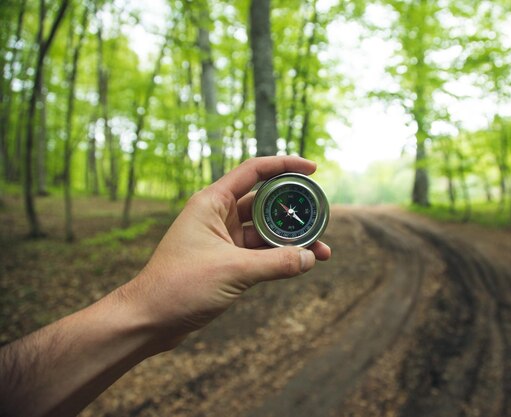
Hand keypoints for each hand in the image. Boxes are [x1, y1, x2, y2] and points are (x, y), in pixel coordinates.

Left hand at [118, 156, 330, 341]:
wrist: (149, 319)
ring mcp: (223, 239)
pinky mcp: (226, 261)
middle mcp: (218, 216)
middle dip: (295, 211)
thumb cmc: (179, 286)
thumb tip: (311, 258)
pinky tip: (301, 264)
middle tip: (321, 218)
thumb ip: (276, 263)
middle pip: (265, 202)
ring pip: (265, 231)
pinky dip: (280, 257)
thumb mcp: (233, 270)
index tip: (313, 168)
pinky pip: (260, 252)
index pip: (254, 171)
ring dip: (291, 240)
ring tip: (321, 251)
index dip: (285, 165)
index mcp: (212, 202)